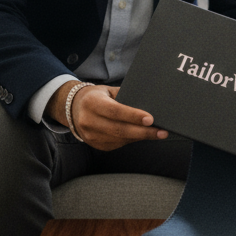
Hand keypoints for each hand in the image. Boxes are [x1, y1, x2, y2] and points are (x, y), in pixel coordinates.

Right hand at [50, 81, 167, 150]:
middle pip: (119, 129)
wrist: (74, 108)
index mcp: (92, 103)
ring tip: (158, 134)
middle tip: (162, 132)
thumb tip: (150, 103)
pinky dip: (132, 140)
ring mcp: (90, 135)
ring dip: (140, 137)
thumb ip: (126, 96)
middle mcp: (88, 120)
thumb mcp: (108, 91)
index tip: (151, 119)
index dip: (133, 116)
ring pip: (119, 139)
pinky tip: (143, 136)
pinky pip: (117, 144)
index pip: (115, 111)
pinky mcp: (95, 144)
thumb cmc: (97, 96)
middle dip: (143, 132)